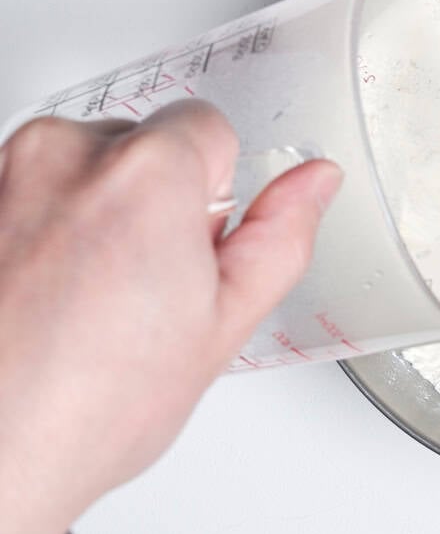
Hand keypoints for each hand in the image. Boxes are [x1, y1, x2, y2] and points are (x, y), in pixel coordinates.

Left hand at [0, 102, 341, 533]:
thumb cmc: (91, 407)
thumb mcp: (223, 325)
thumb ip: (280, 235)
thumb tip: (315, 181)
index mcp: (146, 174)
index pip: (208, 126)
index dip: (215, 193)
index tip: (194, 249)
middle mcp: (64, 153)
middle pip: (142, 143)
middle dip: (153, 199)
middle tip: (143, 285)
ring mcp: (3, 174)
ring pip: (83, 166)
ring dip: (94, 210)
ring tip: (87, 298)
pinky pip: (28, 189)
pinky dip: (41, 226)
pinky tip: (44, 294)